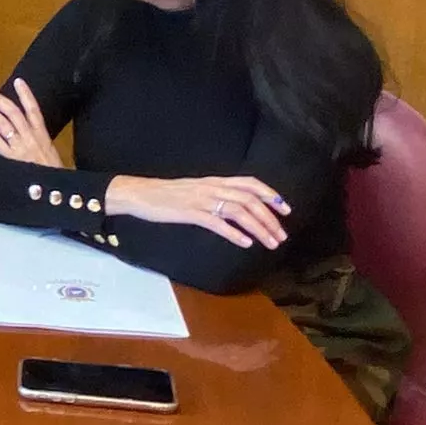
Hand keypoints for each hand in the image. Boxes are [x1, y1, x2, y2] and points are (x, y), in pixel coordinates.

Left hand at [0, 79, 62, 168]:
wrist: (54, 192)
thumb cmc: (55, 175)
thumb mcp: (52, 155)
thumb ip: (42, 142)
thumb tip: (33, 133)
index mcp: (43, 136)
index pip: (34, 110)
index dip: (26, 95)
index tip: (18, 82)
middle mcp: (31, 139)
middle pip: (15, 115)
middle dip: (2, 103)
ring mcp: (20, 148)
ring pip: (5, 125)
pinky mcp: (11, 160)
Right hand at [104, 175, 289, 250]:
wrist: (140, 194)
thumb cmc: (166, 194)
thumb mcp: (195, 190)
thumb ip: (215, 195)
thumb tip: (235, 207)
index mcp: (214, 181)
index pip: (250, 183)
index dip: (270, 195)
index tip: (285, 209)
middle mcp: (212, 187)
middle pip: (249, 200)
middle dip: (270, 218)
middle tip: (281, 235)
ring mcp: (201, 200)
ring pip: (238, 211)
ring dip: (258, 228)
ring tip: (270, 242)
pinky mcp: (190, 212)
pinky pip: (217, 223)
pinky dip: (234, 233)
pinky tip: (245, 243)